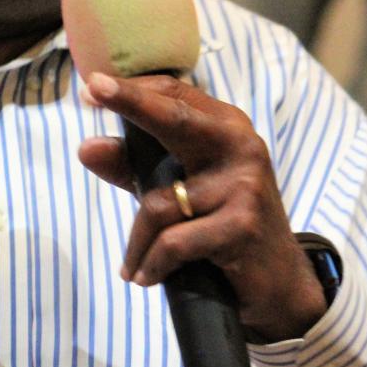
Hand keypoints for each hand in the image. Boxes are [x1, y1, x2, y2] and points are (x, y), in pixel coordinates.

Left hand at [78, 71, 327, 342]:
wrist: (279, 281)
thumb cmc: (222, 225)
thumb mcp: (178, 190)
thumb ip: (134, 167)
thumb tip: (87, 147)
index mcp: (226, 127)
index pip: (175, 95)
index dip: (132, 90)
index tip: (93, 85)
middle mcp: (239, 145)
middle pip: (174, 118)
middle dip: (132, 102)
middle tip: (90, 90)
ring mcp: (244, 184)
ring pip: (160, 204)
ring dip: (138, 243)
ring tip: (135, 263)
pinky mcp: (242, 224)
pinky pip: (174, 242)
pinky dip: (153, 264)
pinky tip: (149, 277)